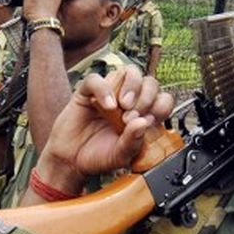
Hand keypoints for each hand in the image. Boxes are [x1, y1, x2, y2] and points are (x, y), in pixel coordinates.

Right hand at [36, 66, 173, 192]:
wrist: (70, 161)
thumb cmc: (97, 157)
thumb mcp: (120, 156)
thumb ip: (133, 142)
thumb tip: (143, 122)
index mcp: (142, 116)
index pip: (163, 99)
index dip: (160, 106)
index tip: (148, 121)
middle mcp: (129, 101)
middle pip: (150, 82)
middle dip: (146, 98)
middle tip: (131, 117)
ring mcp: (110, 93)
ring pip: (130, 72)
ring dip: (132, 87)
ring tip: (121, 108)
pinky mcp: (88, 92)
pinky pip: (97, 79)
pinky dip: (104, 89)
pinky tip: (107, 106)